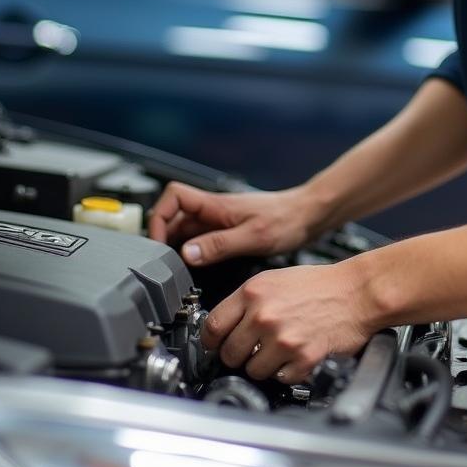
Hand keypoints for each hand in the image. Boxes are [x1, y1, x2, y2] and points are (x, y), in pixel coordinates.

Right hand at [147, 181, 318, 265]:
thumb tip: (188, 254)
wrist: (309, 216)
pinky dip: (194, 252)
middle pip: (174, 216)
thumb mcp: (253, 236)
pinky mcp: (228, 231)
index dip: (159, 217)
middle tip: (164, 263)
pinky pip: (201, 239)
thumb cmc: (287, 219)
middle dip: (163, 237)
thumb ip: (219, 245)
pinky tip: (198, 268)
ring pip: (186, 229)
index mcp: (216, 205)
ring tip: (177, 270)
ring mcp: (220, 220)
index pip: (173, 196)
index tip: (158, 243)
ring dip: (177, 246)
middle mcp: (214, 210)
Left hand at [200, 261, 373, 382]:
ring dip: (264, 366)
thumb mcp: (275, 279)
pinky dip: (287, 372)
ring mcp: (282, 337)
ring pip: (253, 370)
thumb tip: (224, 325)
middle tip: (250, 349)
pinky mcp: (302, 357)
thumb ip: (247, 301)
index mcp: (253, 292)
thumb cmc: (320, 285)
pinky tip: (296, 355)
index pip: (213, 326)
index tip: (214, 345)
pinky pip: (280, 378)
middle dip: (237, 356)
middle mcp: (264, 314)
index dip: (210, 341)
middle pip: (229, 353)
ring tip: (278, 351)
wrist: (356, 292)